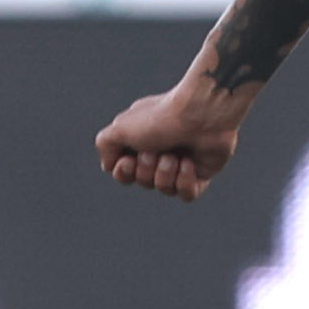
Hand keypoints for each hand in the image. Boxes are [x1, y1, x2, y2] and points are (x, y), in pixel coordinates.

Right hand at [94, 88, 240, 201]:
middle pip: (143, 181)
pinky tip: (189, 164)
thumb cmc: (160, 118)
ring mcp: (181, 162)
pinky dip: (185, 182)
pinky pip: (187, 195)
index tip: (128, 160)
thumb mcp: (120, 128)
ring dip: (165, 173)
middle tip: (157, 150)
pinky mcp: (202, 172)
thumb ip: (106, 145)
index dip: (124, 172)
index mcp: (140, 139)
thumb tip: (110, 166)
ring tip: (175, 154)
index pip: (124, 172)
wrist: (200, 114)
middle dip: (147, 169)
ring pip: (164, 189)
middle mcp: (160, 150)